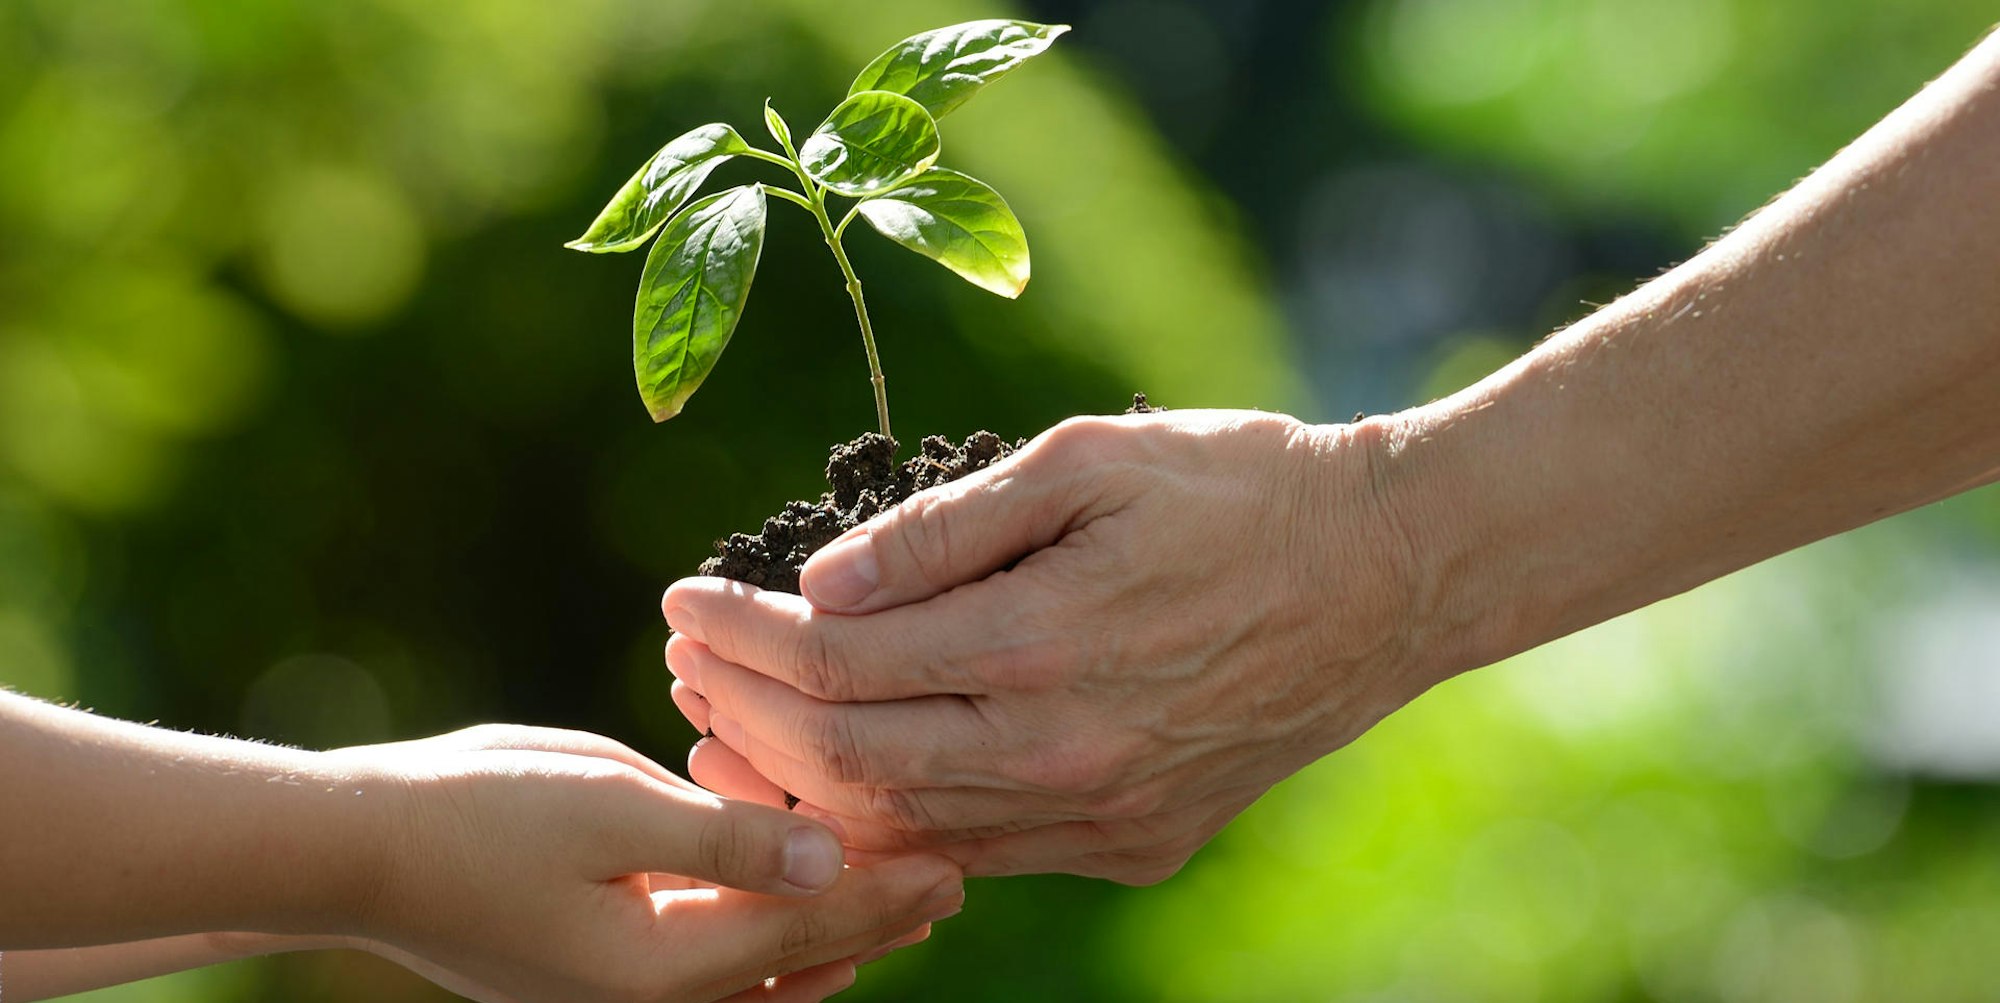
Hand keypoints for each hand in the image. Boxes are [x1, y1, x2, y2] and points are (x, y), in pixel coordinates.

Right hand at [334, 724, 962, 1002]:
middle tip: (952, 877)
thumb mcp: (611, 811)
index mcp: (666, 969)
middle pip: (800, 960)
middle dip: (876, 920)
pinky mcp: (603, 970)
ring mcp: (625, 992)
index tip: (957, 863)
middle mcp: (655, 999)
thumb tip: (831, 863)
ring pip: (764, 970)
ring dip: (830, 930)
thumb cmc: (482, 817)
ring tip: (897, 896)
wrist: (365, 850)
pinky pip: (714, 960)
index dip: (888, 893)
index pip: (811, 929)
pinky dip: (768, 931)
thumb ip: (726, 842)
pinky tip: (796, 894)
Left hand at [662, 409, 1437, 883]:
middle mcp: (1064, 753)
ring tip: (730, 728)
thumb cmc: (1240, 490)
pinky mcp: (1135, 842)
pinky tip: (849, 781)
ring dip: (801, 781)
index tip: (682, 598)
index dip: (742, 635)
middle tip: (683, 661)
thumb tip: (822, 580)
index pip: (838, 660)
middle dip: (743, 711)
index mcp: (1045, 642)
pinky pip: (981, 853)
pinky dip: (895, 823)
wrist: (1389, 574)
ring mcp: (1102, 815)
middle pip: (848, 760)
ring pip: (904, 828)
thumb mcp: (1092, 461)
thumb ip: (950, 527)